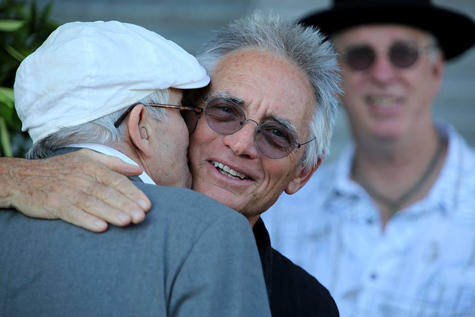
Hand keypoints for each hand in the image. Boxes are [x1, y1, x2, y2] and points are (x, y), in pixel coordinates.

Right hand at [1, 149, 150, 231]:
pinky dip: (87, 220)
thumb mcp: (86, 158)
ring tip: (128, 222)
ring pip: (93, 203)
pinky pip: (72, 213)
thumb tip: (138, 169)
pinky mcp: (54, 204)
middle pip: (108, 193)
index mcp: (91, 166)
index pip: (117, 180)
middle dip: (127, 205)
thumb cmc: (59, 169)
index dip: (133, 193)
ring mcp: (67, 191)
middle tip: (142, 217)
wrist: (22, 177)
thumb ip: (113, 163)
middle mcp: (81, 178)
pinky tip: (101, 227)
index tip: (147, 205)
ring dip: (112, 213)